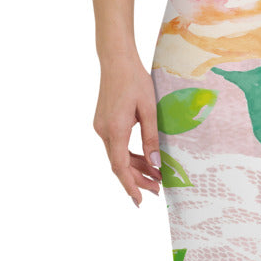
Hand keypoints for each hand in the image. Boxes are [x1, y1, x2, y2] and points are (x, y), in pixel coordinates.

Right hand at [93, 51, 162, 206]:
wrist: (116, 60)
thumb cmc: (135, 80)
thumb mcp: (149, 109)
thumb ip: (151, 138)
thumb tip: (156, 163)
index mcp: (115, 129)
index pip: (120, 166)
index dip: (130, 185)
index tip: (139, 201)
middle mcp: (104, 131)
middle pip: (119, 165)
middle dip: (138, 180)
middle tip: (158, 190)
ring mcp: (102, 127)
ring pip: (118, 156)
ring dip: (136, 168)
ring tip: (156, 178)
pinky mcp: (104, 123)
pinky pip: (117, 146)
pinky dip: (130, 156)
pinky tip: (145, 161)